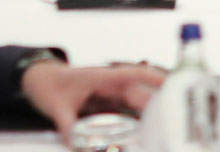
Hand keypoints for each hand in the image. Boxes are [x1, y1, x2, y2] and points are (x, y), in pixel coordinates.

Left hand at [19, 61, 165, 138]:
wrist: (40, 81)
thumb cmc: (49, 85)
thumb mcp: (56, 107)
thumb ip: (69, 127)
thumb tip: (80, 146)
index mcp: (105, 78)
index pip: (139, 75)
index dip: (160, 80)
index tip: (179, 88)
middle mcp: (114, 86)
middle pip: (143, 97)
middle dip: (160, 110)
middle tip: (172, 127)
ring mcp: (113, 97)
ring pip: (139, 108)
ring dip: (150, 120)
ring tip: (161, 135)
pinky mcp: (109, 107)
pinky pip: (128, 116)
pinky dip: (138, 125)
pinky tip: (144, 138)